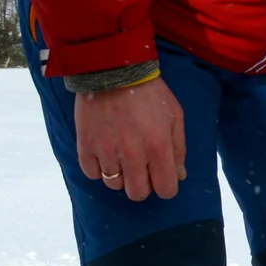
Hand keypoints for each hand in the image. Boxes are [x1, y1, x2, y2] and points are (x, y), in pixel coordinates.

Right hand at [73, 77, 187, 201]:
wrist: (114, 71)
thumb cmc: (149, 93)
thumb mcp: (174, 116)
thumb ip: (178, 149)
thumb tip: (179, 176)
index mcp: (158, 148)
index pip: (165, 190)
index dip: (166, 186)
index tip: (162, 177)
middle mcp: (132, 155)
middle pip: (138, 193)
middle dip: (143, 185)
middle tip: (142, 168)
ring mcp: (106, 152)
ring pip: (114, 185)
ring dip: (120, 175)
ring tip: (122, 156)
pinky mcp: (86, 146)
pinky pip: (91, 174)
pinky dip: (99, 168)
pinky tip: (106, 153)